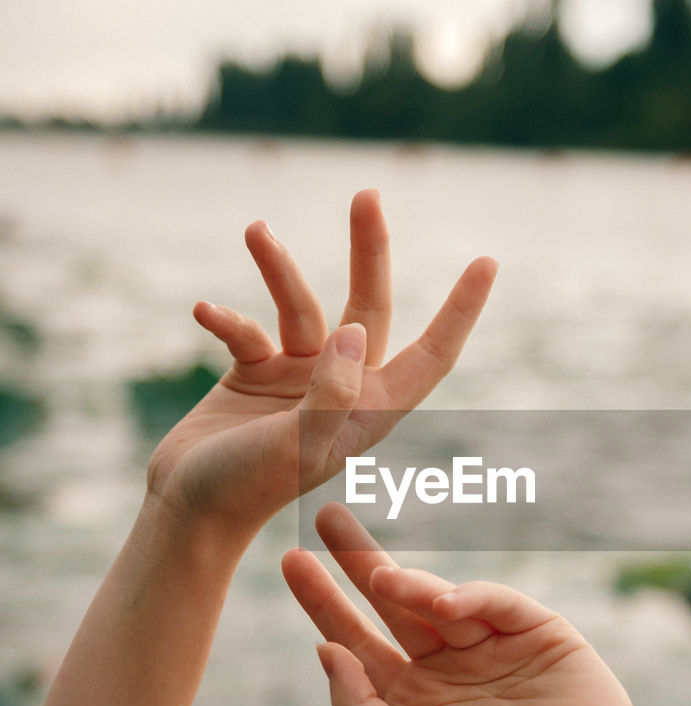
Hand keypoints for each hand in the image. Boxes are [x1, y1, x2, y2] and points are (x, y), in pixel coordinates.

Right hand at [146, 191, 496, 537]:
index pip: (432, 353)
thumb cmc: (247, 488)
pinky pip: (248, 330)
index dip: (461, 310)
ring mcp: (299, 378)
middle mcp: (342, 388)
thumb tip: (356, 330)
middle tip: (367, 195)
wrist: (187, 509)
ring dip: (278, 269)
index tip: (487, 261)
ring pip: (300, 306)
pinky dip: (227, 318)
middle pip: (370, 306)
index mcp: (371, 410)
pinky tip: (203, 312)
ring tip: (256, 231)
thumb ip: (332, 392)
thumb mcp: (299, 445)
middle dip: (369, 251)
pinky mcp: (255, 373)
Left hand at [282, 504, 655, 705]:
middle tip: (326, 517)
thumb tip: (321, 648)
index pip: (355, 639)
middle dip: (357, 560)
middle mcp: (446, 667)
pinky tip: (446, 607)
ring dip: (408, 585)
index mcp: (410, 698)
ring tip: (380, 578)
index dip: (323, 600)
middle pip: (391, 602)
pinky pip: (494, 601)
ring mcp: (491, 645)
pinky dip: (469, 597)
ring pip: (438, 599)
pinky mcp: (537, 630)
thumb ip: (355, 704)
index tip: (291, 560)